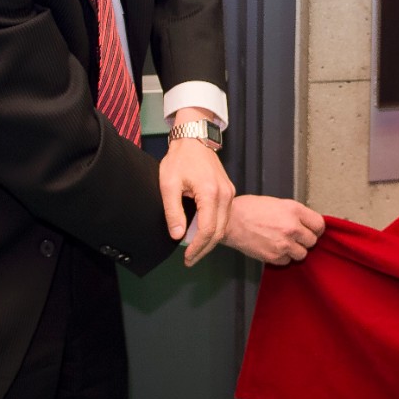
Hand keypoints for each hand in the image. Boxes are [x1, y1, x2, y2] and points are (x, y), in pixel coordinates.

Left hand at [159, 132, 235, 266]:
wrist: (194, 139)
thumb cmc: (180, 159)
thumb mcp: (169, 185)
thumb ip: (173, 211)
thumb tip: (178, 235)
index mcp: (210, 193)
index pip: (208, 229)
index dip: (198, 247)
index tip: (187, 258)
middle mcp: (225, 194)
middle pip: (219, 231)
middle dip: (204, 249)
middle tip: (190, 260)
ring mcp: (230, 192)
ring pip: (224, 225)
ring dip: (210, 241)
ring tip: (195, 251)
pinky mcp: (229, 191)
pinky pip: (225, 216)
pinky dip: (215, 229)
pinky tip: (202, 234)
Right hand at [223, 195, 325, 265]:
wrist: (231, 222)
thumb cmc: (252, 209)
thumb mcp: (279, 203)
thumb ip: (295, 214)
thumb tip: (308, 224)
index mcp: (294, 210)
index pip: (319, 224)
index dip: (316, 228)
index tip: (312, 230)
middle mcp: (292, 227)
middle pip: (312, 241)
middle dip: (305, 239)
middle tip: (295, 236)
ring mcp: (283, 244)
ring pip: (302, 254)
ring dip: (295, 250)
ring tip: (284, 243)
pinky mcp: (274, 257)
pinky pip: (287, 261)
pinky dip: (283, 257)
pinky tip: (274, 248)